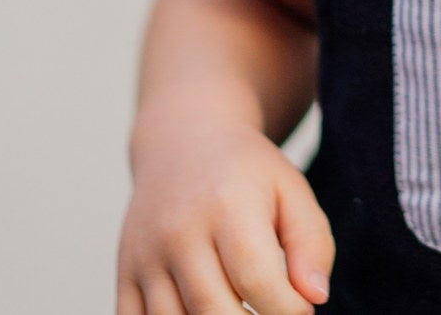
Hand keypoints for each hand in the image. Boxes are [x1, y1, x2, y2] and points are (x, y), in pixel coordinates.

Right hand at [117, 113, 332, 314]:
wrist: (183, 142)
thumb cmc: (247, 171)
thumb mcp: (291, 189)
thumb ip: (311, 241)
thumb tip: (315, 297)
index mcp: (228, 206)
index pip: (256, 279)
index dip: (286, 310)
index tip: (303, 311)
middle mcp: (180, 233)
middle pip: (215, 312)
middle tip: (272, 314)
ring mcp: (146, 257)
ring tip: (241, 311)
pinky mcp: (125, 275)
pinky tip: (203, 314)